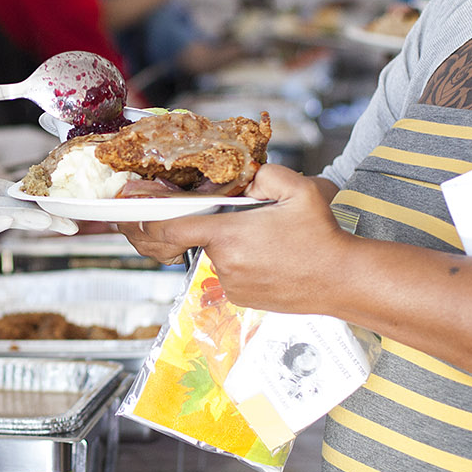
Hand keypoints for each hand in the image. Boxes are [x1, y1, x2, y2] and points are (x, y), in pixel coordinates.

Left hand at [120, 165, 344, 310]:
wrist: (343, 281)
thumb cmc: (321, 236)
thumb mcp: (298, 188)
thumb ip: (263, 173)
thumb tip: (241, 174)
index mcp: (228, 235)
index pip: (172, 226)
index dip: (145, 215)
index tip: (129, 206)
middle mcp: (223, 263)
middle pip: (196, 236)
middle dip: (205, 223)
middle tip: (232, 217)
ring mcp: (231, 285)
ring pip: (214, 254)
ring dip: (228, 242)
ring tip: (268, 238)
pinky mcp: (241, 299)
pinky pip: (228, 272)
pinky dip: (239, 261)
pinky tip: (269, 256)